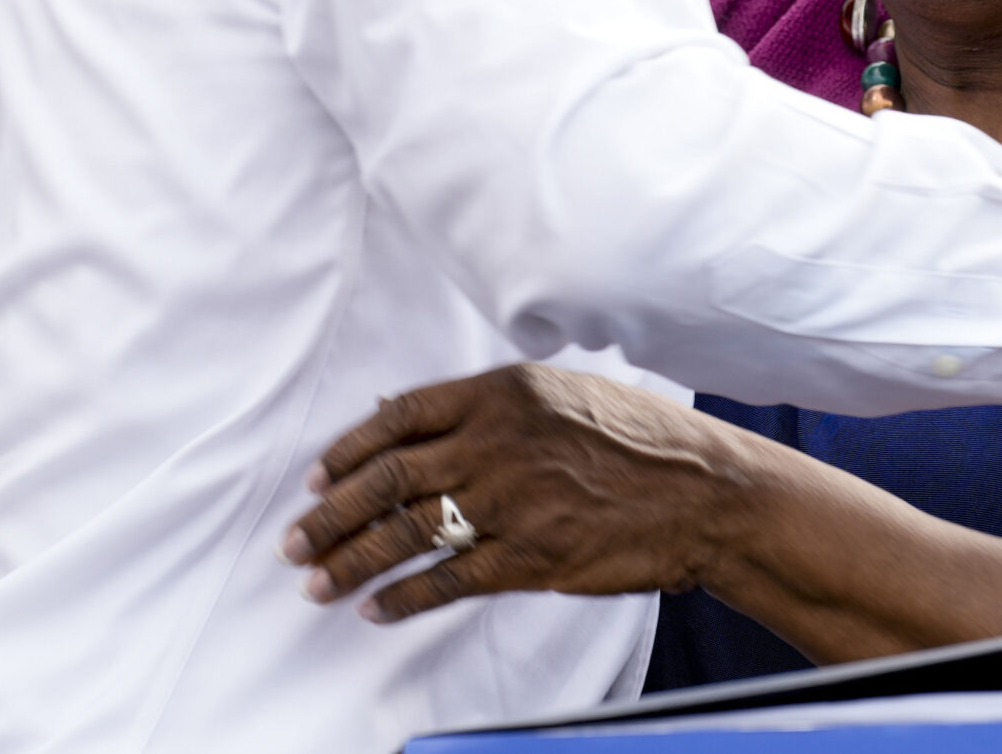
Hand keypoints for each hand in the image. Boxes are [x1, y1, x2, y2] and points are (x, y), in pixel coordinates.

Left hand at [283, 365, 746, 621]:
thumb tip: (406, 414)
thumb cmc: (645, 441)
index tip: (318, 477)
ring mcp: (513, 501)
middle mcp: (499, 441)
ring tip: (316, 581)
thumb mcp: (568, 395)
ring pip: (406, 532)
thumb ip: (494, 404)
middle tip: (294, 541)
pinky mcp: (530, 557)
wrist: (706, 494)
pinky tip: (375, 610)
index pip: (401, 415)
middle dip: (329, 514)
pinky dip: (403, 600)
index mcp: (506, 392)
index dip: (349, 449)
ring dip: (350, 560)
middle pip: (388, 478)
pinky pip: (447, 581)